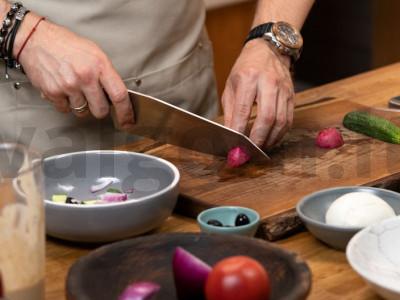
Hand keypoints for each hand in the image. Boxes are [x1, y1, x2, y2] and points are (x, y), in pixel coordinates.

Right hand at [15, 14, 133, 128]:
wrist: (36, 39)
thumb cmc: (67, 45)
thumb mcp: (95, 53)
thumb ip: (106, 74)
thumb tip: (116, 96)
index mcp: (100, 65)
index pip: (119, 95)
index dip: (126, 112)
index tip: (128, 121)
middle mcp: (85, 77)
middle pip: (101, 111)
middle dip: (100, 109)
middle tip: (95, 100)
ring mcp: (68, 86)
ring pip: (82, 112)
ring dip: (81, 105)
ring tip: (75, 88)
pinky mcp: (53, 92)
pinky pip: (65, 110)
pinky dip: (65, 103)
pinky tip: (63, 89)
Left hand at [222, 39, 294, 147]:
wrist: (269, 50)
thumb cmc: (246, 69)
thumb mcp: (231, 86)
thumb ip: (230, 111)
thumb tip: (230, 135)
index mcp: (248, 78)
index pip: (243, 110)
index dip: (239, 130)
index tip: (234, 145)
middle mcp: (268, 83)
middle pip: (267, 117)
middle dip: (258, 139)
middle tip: (250, 152)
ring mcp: (283, 89)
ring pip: (281, 121)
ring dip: (270, 139)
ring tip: (260, 149)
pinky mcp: (292, 96)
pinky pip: (289, 120)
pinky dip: (280, 134)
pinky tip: (271, 140)